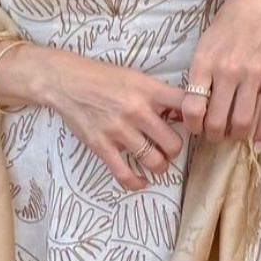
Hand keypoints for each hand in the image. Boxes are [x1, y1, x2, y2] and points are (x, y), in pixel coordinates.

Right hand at [43, 55, 187, 190]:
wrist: (64, 81)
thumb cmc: (101, 77)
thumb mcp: (135, 77)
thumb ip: (158, 94)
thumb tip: (184, 113)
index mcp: (148, 90)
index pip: (187, 107)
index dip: (197, 120)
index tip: (194, 127)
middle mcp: (137, 111)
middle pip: (173, 143)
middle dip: (174, 149)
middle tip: (168, 147)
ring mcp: (118, 130)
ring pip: (154, 161)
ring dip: (159, 166)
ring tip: (156, 162)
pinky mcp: (101, 145)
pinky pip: (124, 174)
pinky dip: (136, 182)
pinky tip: (141, 181)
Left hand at [181, 0, 260, 147]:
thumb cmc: (228, 26)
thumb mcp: (204, 45)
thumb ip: (199, 74)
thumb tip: (193, 107)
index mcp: (204, 63)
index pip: (192, 107)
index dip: (192, 125)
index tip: (195, 129)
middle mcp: (228, 70)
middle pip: (217, 120)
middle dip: (214, 135)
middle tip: (214, 136)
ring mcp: (253, 74)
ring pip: (243, 120)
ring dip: (236, 136)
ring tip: (233, 136)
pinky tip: (258, 142)